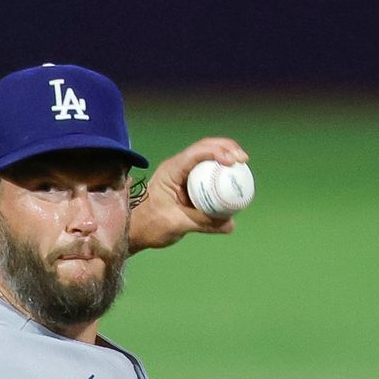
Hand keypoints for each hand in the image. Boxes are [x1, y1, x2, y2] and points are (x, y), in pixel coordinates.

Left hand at [129, 137, 249, 249]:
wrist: (135, 230)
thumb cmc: (149, 225)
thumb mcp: (176, 224)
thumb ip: (203, 223)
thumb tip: (230, 225)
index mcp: (171, 171)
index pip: (196, 153)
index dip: (217, 152)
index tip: (233, 161)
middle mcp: (177, 167)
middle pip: (204, 148)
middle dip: (226, 148)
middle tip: (244, 159)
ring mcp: (182, 174)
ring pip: (206, 157)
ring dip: (224, 156)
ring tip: (242, 164)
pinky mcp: (187, 183)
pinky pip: (206, 173)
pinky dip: (219, 173)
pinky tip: (232, 178)